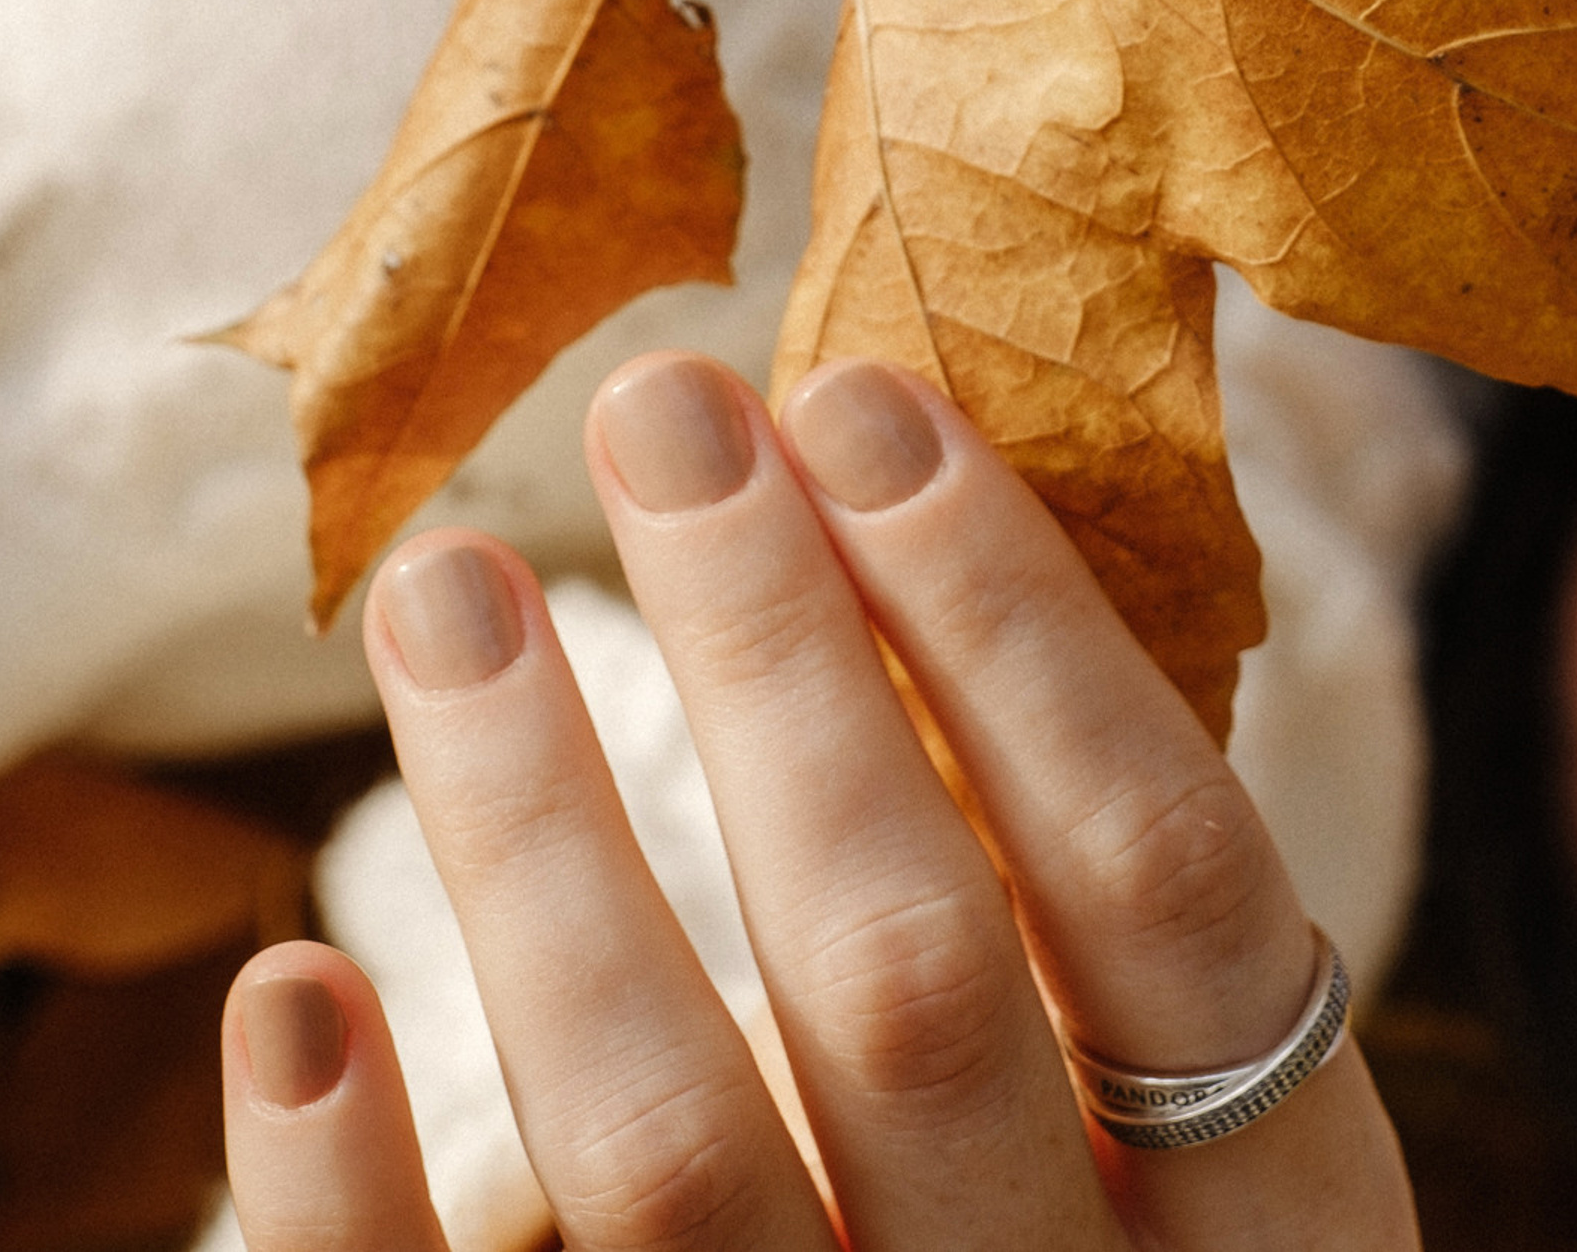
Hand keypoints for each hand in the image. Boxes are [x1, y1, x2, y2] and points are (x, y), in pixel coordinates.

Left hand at [221, 353, 1420, 1249]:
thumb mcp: (1198, 1135)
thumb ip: (1094, 918)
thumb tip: (909, 531)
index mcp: (1280, 1222)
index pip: (1164, 875)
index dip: (1016, 619)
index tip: (864, 406)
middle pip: (911, 973)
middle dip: (777, 654)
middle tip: (661, 407)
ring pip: (668, 1151)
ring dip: (539, 836)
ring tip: (447, 589)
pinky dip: (362, 1198)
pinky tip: (296, 985)